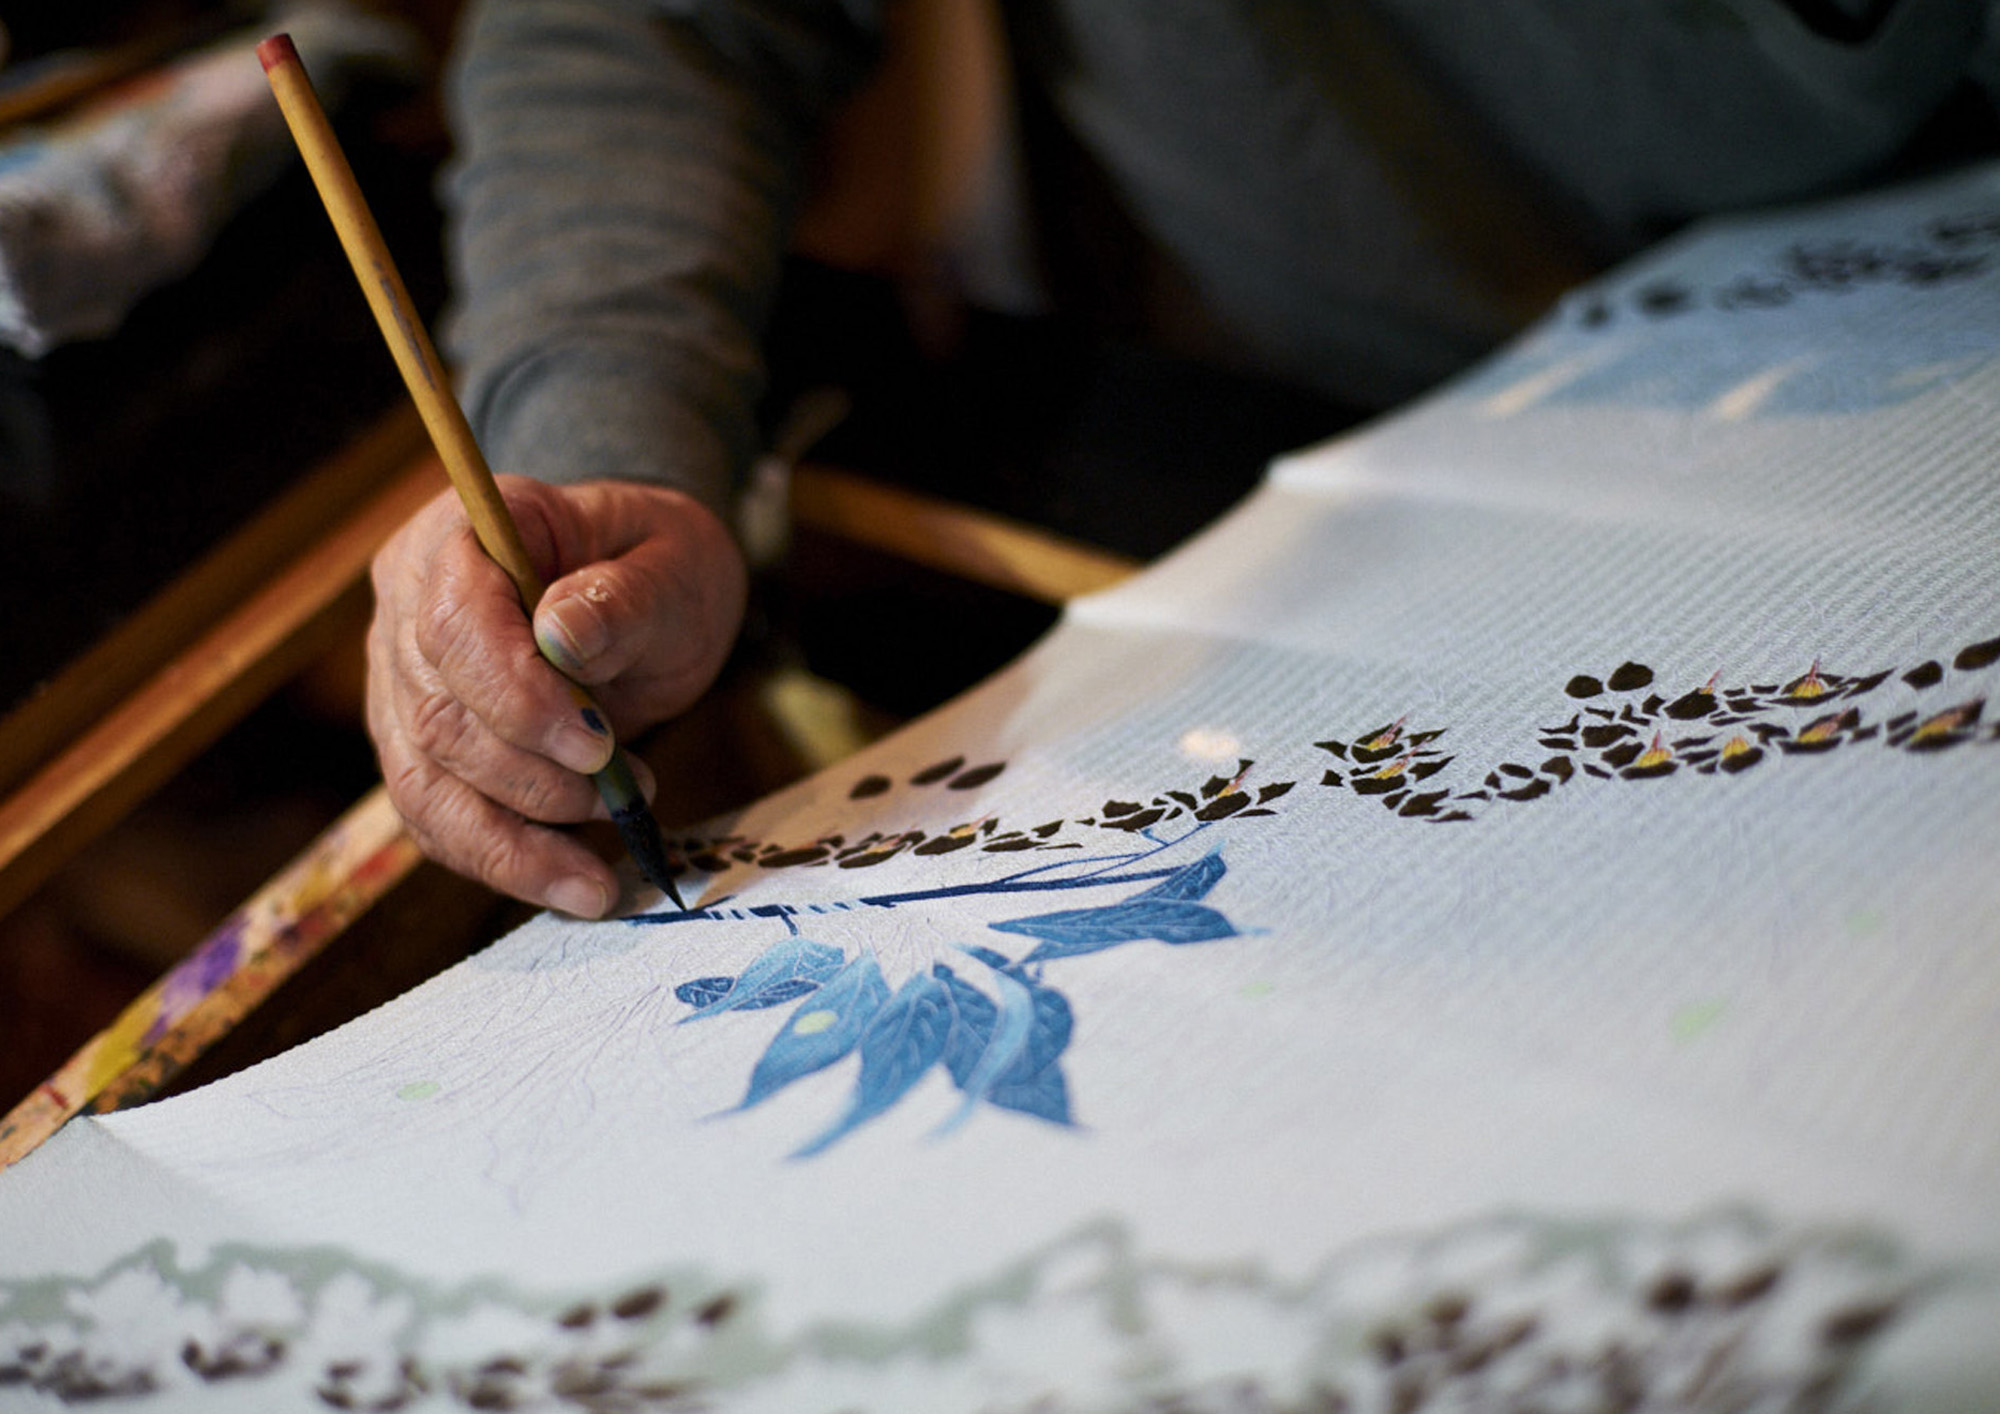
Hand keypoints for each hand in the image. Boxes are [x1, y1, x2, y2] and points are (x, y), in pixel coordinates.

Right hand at [366, 476, 745, 915]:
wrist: (646, 588)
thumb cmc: (656, 562)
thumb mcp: (669, 562)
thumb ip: (621, 597)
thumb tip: (561, 636)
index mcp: (460, 537)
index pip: (453, 624)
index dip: (516, 696)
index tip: (597, 744)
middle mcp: (408, 609)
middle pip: (435, 717)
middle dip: (532, 778)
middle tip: (625, 792)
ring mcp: (403, 682)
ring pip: (424, 785)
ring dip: (515, 843)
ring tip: (601, 874)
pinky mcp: (419, 748)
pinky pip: (437, 821)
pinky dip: (502, 863)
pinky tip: (570, 883)